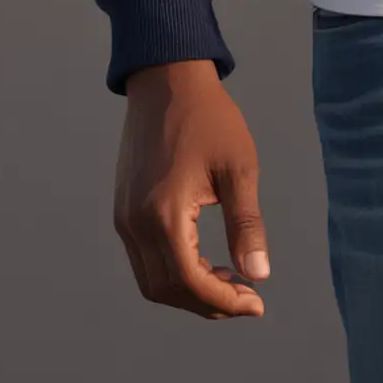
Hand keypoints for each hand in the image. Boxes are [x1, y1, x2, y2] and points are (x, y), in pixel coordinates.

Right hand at [114, 60, 270, 319]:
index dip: (223, 300)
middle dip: (208, 302)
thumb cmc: (209, 118)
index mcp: (163, 213)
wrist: (167, 79)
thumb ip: (246, 225)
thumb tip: (259, 275)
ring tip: (229, 281)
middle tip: (247, 297)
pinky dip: (173, 271)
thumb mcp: (239, 168)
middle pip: (166, 290)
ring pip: (152, 280)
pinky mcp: (123, 209)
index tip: (256, 303)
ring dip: (189, 291)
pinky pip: (144, 259)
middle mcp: (135, 223)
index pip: (190, 282)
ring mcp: (124, 218)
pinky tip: (204, 260)